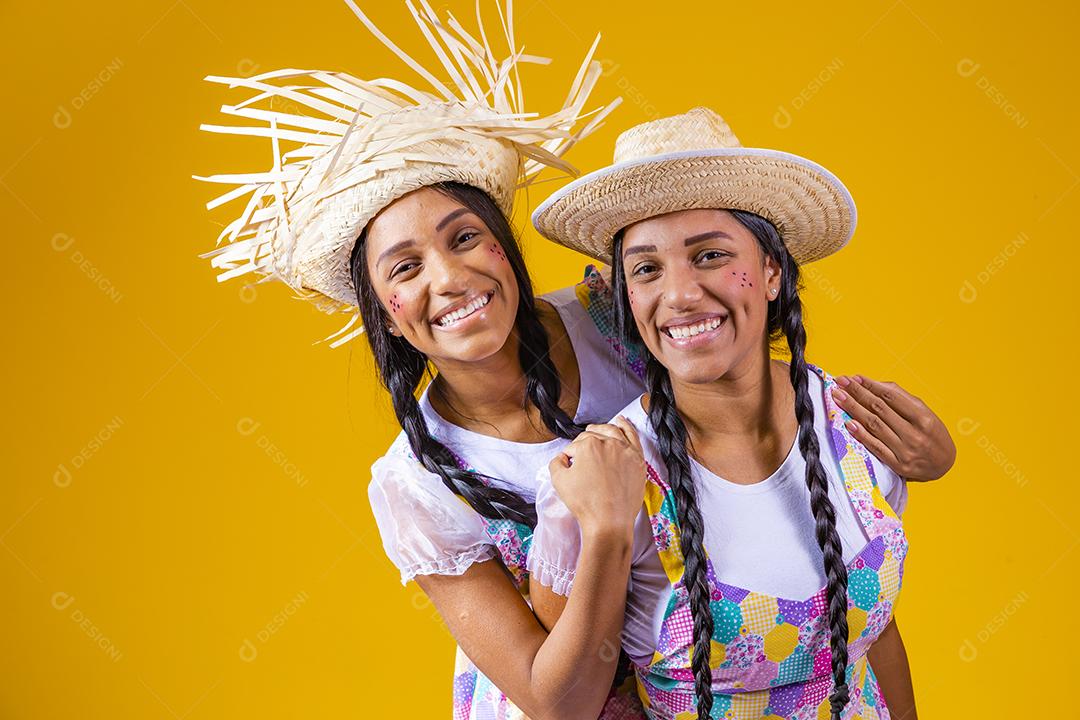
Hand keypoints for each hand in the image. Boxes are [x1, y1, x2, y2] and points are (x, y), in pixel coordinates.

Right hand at [548, 416, 646, 535]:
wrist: (609, 521)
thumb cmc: (585, 503)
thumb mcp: (559, 481)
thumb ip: (556, 462)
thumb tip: (562, 457)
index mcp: (589, 445)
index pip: (576, 445)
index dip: (570, 455)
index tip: (570, 465)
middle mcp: (609, 443)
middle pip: (593, 437)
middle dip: (584, 443)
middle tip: (580, 450)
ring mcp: (626, 451)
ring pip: (613, 432)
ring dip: (602, 429)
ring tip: (596, 429)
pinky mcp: (638, 460)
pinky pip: (633, 437)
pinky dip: (626, 427)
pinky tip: (621, 422)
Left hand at [830, 375, 955, 480]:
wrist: (944, 465)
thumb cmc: (931, 433)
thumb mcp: (924, 412)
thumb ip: (900, 397)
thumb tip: (873, 384)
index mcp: (923, 417)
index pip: (890, 397)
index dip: (870, 385)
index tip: (853, 377)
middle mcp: (914, 433)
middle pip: (879, 409)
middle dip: (857, 393)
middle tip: (839, 382)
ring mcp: (905, 450)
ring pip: (874, 425)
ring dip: (853, 409)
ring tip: (838, 397)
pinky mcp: (898, 465)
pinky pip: (875, 447)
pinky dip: (861, 434)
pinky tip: (848, 422)